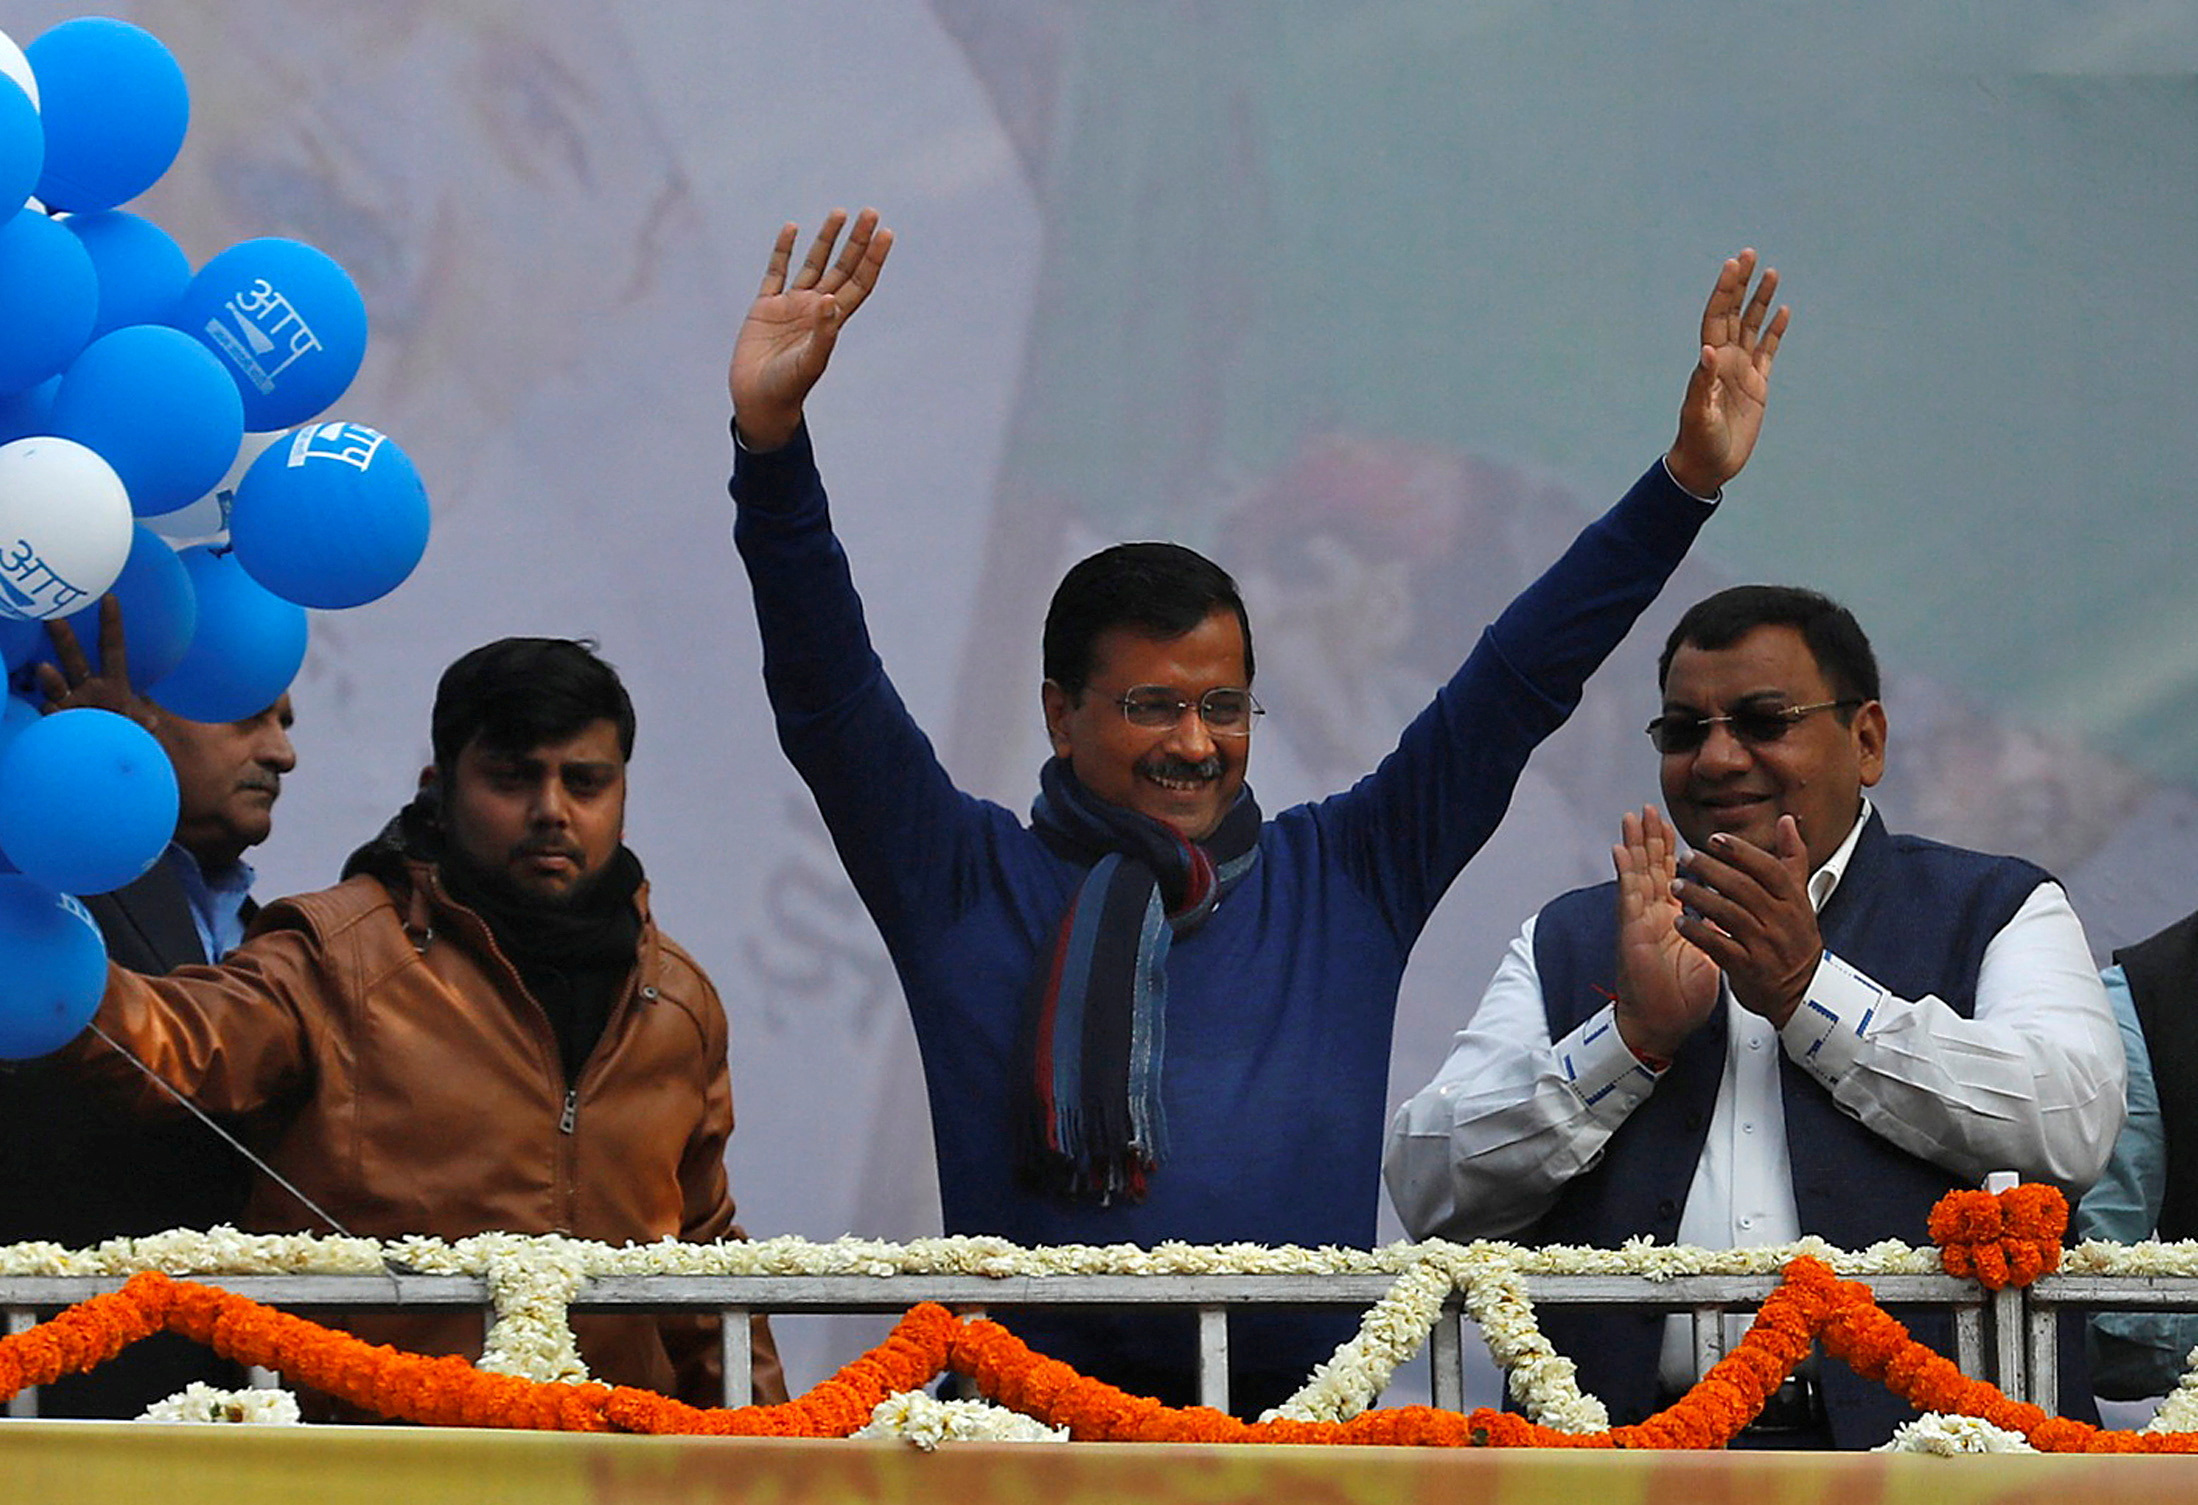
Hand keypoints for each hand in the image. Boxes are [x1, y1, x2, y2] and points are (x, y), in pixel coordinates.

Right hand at [31, 595, 162, 733]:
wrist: (104, 761)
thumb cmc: (124, 736)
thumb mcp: (138, 728)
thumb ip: (140, 722)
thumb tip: (152, 722)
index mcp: (113, 683)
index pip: (112, 649)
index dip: (111, 625)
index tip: (110, 598)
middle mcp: (87, 688)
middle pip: (74, 658)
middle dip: (63, 639)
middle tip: (54, 618)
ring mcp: (69, 703)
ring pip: (55, 685)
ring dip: (50, 677)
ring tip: (44, 668)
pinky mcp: (57, 720)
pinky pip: (52, 714)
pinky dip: (55, 717)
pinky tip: (57, 718)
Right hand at [728, 208, 893, 451]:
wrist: (758, 401)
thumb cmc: (787, 388)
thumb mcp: (809, 363)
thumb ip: (823, 334)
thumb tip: (831, 300)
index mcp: (832, 321)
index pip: (859, 282)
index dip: (873, 259)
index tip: (886, 233)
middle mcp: (816, 309)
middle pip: (843, 267)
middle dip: (857, 241)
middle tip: (871, 212)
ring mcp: (791, 306)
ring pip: (814, 264)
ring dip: (826, 239)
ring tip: (839, 212)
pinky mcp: (765, 307)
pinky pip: (776, 271)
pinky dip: (783, 250)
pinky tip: (792, 228)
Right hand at [1611, 805, 1720, 1059]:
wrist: (1664, 1023)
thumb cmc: (1681, 996)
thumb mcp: (1710, 956)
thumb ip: (1716, 932)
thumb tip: (1733, 917)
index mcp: (1670, 919)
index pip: (1671, 877)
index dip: (1670, 852)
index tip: (1671, 828)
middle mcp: (1652, 915)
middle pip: (1650, 868)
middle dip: (1650, 838)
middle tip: (1649, 810)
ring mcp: (1639, 921)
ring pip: (1637, 875)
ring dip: (1634, 845)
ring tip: (1633, 818)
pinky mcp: (1632, 931)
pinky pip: (1628, 896)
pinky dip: (1624, 872)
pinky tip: (1620, 851)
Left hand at [1664, 248, 1789, 497]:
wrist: (1707, 466)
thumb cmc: (1698, 442)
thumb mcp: (1698, 414)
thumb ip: (1701, 384)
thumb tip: (1708, 352)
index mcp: (1710, 363)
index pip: (1717, 317)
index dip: (1724, 290)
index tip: (1733, 264)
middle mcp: (1725, 360)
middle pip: (1733, 313)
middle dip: (1741, 284)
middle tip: (1749, 254)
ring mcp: (1742, 371)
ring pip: (1752, 327)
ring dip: (1760, 300)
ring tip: (1772, 272)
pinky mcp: (1757, 386)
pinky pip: (1768, 351)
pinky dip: (1775, 331)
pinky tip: (1783, 312)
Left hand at [1669, 815, 1820, 1025]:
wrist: (1803, 991)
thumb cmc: (1796, 939)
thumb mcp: (1801, 897)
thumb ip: (1792, 857)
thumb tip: (1787, 820)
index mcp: (1794, 900)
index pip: (1769, 869)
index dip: (1741, 852)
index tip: (1714, 839)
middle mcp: (1781, 920)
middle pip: (1744, 888)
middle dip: (1712, 869)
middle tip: (1685, 857)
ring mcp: (1766, 945)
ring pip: (1730, 914)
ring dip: (1699, 897)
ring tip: (1675, 885)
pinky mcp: (1749, 968)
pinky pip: (1720, 946)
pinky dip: (1699, 933)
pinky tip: (1680, 921)